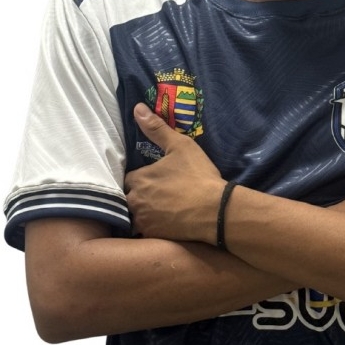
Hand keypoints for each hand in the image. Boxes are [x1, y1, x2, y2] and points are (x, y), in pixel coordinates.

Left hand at [125, 103, 225, 243]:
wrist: (215, 211)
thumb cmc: (198, 175)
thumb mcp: (180, 146)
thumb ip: (156, 128)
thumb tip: (137, 108)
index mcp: (139, 179)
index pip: (129, 178)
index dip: (141, 178)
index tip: (153, 178)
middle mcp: (135, 201)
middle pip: (128, 198)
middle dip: (138, 195)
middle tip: (158, 194)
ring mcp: (143, 221)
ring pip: (134, 216)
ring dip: (143, 212)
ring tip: (160, 209)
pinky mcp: (153, 236)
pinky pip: (145, 231)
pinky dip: (152, 227)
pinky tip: (166, 223)